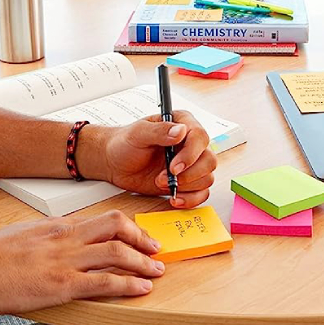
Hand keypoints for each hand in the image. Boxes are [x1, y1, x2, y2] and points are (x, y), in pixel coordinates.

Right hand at [0, 211, 164, 315]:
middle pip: (115, 224)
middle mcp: (65, 237)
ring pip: (117, 251)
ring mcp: (65, 260)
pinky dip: (128, 284)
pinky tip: (142, 289)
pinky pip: (105, 281)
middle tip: (155, 248)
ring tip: (157, 270)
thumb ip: (45, 235)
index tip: (137, 235)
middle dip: (141, 236)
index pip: (100, 219)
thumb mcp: (21, 235)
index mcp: (56, 225)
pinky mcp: (62, 284)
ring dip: (143, 261)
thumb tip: (58, 235)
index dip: (125, 227)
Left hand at [98, 111, 217, 208]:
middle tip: (164, 178)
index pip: (200, 137)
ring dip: (185, 186)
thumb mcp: (138, 133)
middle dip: (189, 174)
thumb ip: (159, 131)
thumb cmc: (125, 144)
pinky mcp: (187, 182)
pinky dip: (190, 199)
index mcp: (183, 124)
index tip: (173, 167)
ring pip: (206, 178)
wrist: (115, 163)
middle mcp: (191, 144)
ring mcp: (190, 164)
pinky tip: (174, 198)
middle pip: (208, 161)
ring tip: (160, 184)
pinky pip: (201, 193)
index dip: (190, 154)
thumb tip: (180, 131)